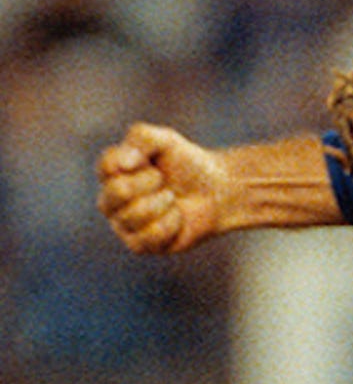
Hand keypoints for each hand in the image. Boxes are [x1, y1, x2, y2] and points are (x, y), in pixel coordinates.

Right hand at [96, 123, 228, 254]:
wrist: (216, 191)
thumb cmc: (187, 164)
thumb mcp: (167, 140)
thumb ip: (141, 138)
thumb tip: (124, 164)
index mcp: (112, 173)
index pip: (107, 166)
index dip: (135, 160)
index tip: (151, 160)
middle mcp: (110, 200)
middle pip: (117, 192)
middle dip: (150, 182)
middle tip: (163, 179)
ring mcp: (122, 224)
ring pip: (133, 216)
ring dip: (164, 202)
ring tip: (171, 197)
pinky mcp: (138, 245)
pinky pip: (149, 236)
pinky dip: (171, 223)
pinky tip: (176, 217)